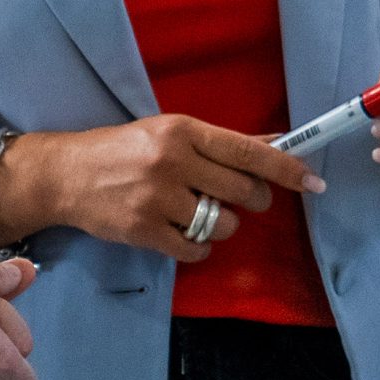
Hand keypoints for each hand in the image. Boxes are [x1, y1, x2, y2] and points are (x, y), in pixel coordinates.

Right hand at [3, 116, 325, 263]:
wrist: (66, 174)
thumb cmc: (124, 150)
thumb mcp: (170, 133)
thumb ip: (223, 143)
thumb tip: (277, 141)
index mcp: (182, 130)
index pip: (247, 151)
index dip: (285, 168)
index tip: (313, 181)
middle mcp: (172, 161)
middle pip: (242, 190)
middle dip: (252, 200)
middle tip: (240, 198)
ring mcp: (157, 198)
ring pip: (222, 223)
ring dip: (221, 225)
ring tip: (196, 213)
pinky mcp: (143, 230)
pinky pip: (195, 249)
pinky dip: (198, 247)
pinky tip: (182, 234)